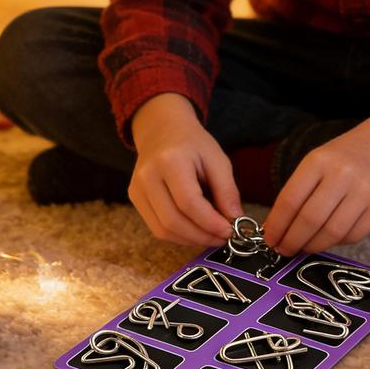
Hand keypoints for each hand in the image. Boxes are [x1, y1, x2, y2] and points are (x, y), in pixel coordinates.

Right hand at [129, 92, 242, 246]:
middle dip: (201, 235)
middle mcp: (147, 176)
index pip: (189, 202)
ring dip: (190, 239)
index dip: (210, 223)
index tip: (230, 231)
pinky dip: (178, 236)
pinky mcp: (134, 198)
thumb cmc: (193, 143)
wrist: (162, 129)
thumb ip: (227, 190)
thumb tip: (235, 220)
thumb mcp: (217, 159)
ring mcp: (137, 188)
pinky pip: (156, 228)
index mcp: (170, 160)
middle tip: (223, 238)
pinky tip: (195, 230)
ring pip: (162, 230)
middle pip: (173, 221)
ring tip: (211, 235)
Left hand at [262, 107, 369, 255]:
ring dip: (313, 246)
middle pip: (309, 220)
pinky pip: (353, 235)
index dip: (277, 225)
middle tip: (284, 250)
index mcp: (318, 161)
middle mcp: (341, 175)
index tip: (269, 239)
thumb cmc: (347, 155)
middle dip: (292, 241)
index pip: (290, 200)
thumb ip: (300, 190)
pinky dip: (337, 242)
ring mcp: (364, 191)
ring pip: (332, 232)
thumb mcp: (319, 160)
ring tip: (304, 247)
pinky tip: (329, 238)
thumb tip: (277, 227)